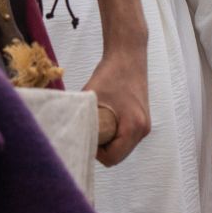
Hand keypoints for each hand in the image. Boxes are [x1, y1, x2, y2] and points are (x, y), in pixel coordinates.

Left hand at [84, 44, 151, 167]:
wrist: (128, 54)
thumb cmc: (111, 73)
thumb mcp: (92, 98)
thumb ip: (82, 118)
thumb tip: (66, 134)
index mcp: (134, 126)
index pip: (113, 158)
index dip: (96, 153)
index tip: (85, 136)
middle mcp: (143, 129)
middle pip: (119, 155)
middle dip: (102, 149)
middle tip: (88, 131)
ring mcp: (144, 124)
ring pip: (122, 147)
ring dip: (108, 142)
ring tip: (96, 124)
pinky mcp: (141, 119)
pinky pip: (126, 137)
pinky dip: (114, 135)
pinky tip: (104, 121)